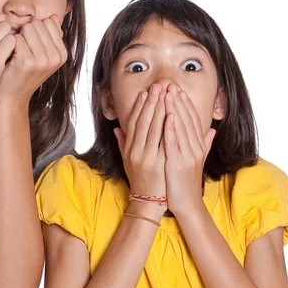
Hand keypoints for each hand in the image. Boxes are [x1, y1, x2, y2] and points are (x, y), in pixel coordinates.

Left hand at [0, 15, 67, 107]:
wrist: (11, 97)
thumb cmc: (22, 74)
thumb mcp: (41, 56)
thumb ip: (49, 36)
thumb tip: (53, 16)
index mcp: (62, 54)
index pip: (48, 22)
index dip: (34, 31)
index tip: (29, 47)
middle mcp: (55, 57)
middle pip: (37, 24)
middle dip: (25, 33)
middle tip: (20, 51)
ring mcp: (42, 60)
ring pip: (27, 28)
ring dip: (17, 37)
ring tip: (16, 54)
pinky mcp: (27, 61)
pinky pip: (16, 37)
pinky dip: (9, 44)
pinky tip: (9, 57)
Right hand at [114, 84, 166, 203]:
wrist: (147, 200)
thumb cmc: (140, 179)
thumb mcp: (127, 161)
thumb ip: (122, 143)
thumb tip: (116, 128)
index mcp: (129, 149)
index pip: (134, 123)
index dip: (140, 107)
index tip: (145, 93)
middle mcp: (135, 151)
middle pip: (143, 122)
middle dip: (151, 103)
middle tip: (157, 87)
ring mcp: (146, 157)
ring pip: (152, 129)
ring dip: (159, 110)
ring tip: (164, 95)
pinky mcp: (157, 163)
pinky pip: (163, 142)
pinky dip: (166, 127)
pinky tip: (171, 115)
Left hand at [163, 85, 215, 215]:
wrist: (186, 203)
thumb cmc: (185, 181)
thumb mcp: (196, 159)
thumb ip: (204, 143)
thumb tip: (212, 129)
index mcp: (198, 146)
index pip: (192, 120)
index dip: (185, 104)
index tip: (177, 90)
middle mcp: (195, 148)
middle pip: (187, 120)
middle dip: (178, 102)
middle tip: (170, 85)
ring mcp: (188, 155)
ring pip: (181, 128)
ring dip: (174, 110)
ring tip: (167, 94)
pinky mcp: (179, 163)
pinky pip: (175, 143)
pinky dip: (172, 129)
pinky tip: (167, 117)